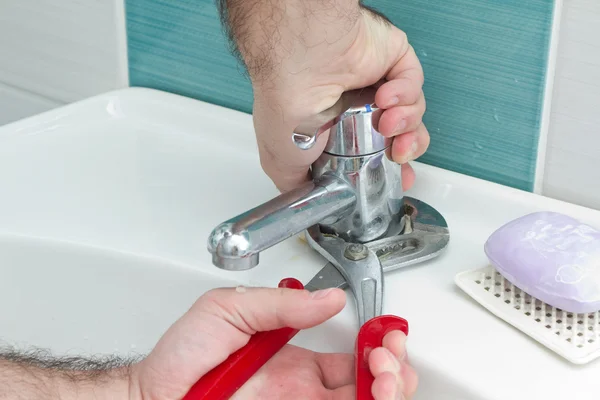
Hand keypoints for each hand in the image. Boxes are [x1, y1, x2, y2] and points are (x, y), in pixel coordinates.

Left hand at [130, 286, 417, 398]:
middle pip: (368, 387)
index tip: (385, 337)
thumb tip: (329, 298)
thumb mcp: (231, 310)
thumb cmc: (182, 357)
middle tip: (386, 360)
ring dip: (385, 390)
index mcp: (296, 362)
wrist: (154, 394)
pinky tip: (369, 397)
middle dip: (391, 371)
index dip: (378, 348)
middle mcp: (304, 391)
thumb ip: (281, 304)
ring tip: (383, 378)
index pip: (353, 359)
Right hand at [225, 1, 427, 191]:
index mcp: (334, 129)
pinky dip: (405, 95)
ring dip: (405, 125)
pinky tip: (386, 98)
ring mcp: (375, 83)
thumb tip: (311, 202)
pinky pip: (413, 84)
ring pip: (411, 114)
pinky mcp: (392, 60)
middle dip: (403, 152)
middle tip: (399, 159)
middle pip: (399, 137)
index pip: (372, 155)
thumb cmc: (286, 102)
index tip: (397, 181)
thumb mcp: (282, 163)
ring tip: (387, 125)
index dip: (388, 170)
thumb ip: (301, 187)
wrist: (300, 61)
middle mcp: (356, 107)